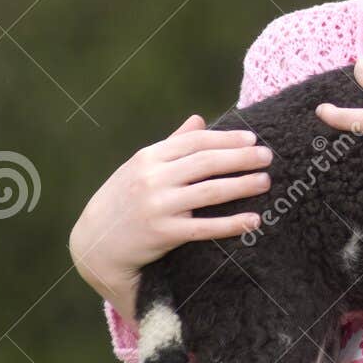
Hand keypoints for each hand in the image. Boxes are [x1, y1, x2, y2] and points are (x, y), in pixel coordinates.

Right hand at [70, 114, 272, 323]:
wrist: (95, 243)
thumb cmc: (124, 199)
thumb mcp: (141, 167)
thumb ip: (172, 143)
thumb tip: (199, 119)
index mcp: (149, 157)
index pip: (195, 142)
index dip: (226, 139)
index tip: (252, 139)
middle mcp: (153, 178)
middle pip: (206, 163)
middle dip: (241, 158)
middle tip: (268, 156)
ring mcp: (158, 206)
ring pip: (210, 192)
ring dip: (242, 185)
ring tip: (266, 181)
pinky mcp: (163, 233)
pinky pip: (204, 228)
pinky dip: (232, 224)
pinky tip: (253, 220)